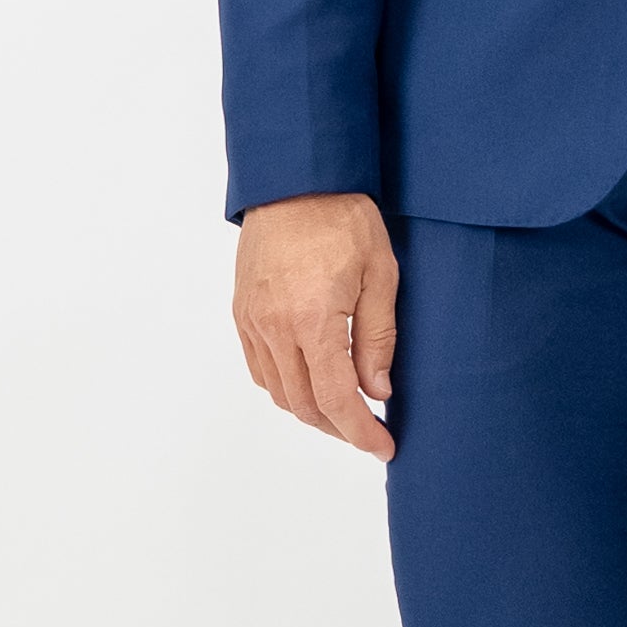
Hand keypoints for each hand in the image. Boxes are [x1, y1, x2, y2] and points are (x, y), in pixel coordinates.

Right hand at [232, 191, 397, 456]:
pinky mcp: (243, 312)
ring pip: (279, 392)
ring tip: (344, 413)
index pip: (336, 399)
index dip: (361, 432)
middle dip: (339, 428)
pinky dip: (285, 388)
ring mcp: (253, 321)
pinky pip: (260, 369)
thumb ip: (378, 337)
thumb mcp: (381, 273)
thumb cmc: (343, 217)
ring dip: (311, 412)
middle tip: (370, 432)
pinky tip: (311, 384)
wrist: (294, 179)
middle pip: (304, 404)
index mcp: (313, 319)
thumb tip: (377, 391)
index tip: (384, 447)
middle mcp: (274, 327)